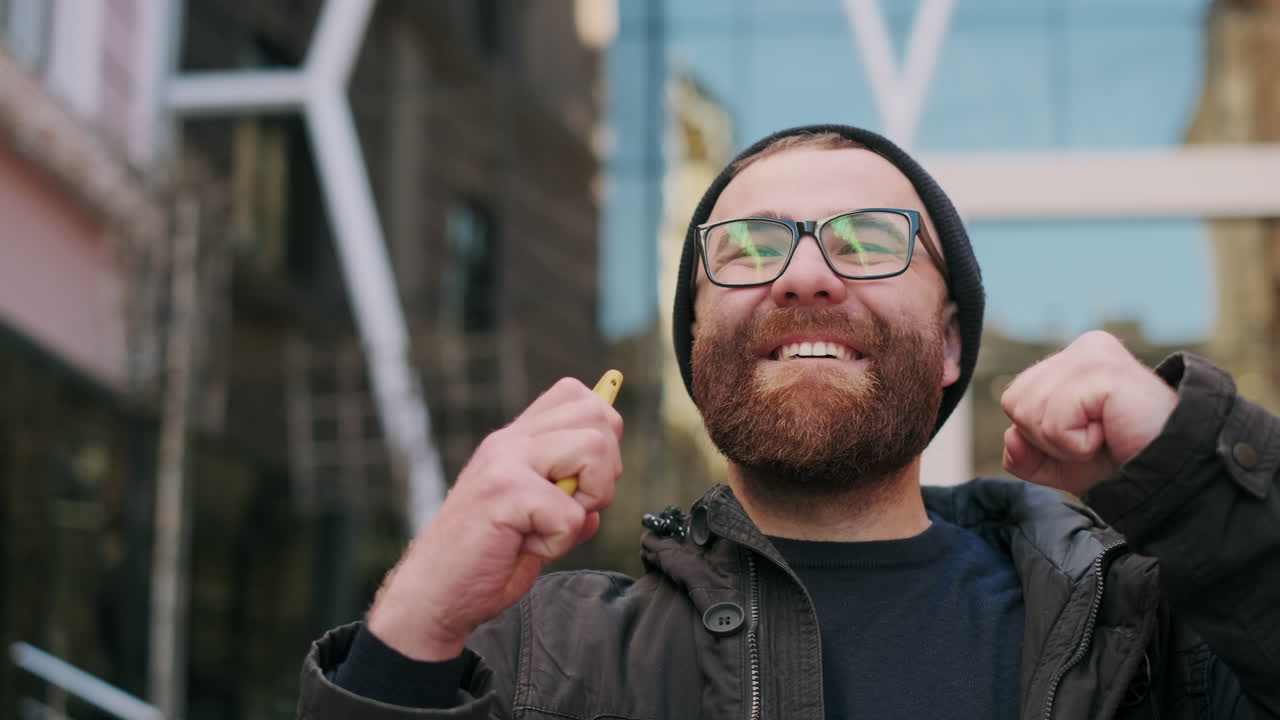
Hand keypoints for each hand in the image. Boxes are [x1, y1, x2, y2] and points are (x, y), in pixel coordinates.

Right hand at [366, 378, 623, 660]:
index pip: (579, 396)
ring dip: (587, 502)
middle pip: (598, 416)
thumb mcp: (534, 519)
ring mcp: (506, 460)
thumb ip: (566, 496)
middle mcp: (510, 440)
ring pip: (594, 450)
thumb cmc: (484, 561)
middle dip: (606, 472)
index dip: (603, 437)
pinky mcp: (505, 492)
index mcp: (516, 439)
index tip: (583, 481)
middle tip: (571, 509)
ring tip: (548, 527)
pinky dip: (559, 544)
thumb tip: (604, 487)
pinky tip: (525, 548)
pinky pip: (572, 514)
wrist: (432, 595)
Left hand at [1000, 330, 1176, 496]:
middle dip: (1048, 438)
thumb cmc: (1122, 461)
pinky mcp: (1102, 371)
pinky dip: (1076, 444)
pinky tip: (1111, 432)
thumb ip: (1023, 453)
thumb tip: (1009, 436)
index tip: (1088, 436)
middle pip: (1015, 402)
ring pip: (1028, 411)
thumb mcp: (1060, 463)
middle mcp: (1083, 348)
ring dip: (1064, 442)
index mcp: (1072, 359)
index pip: (1015, 398)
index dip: (1041, 434)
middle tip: (1097, 438)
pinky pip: (1054, 421)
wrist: (1171, 476)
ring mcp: (1093, 355)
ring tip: (1105, 434)